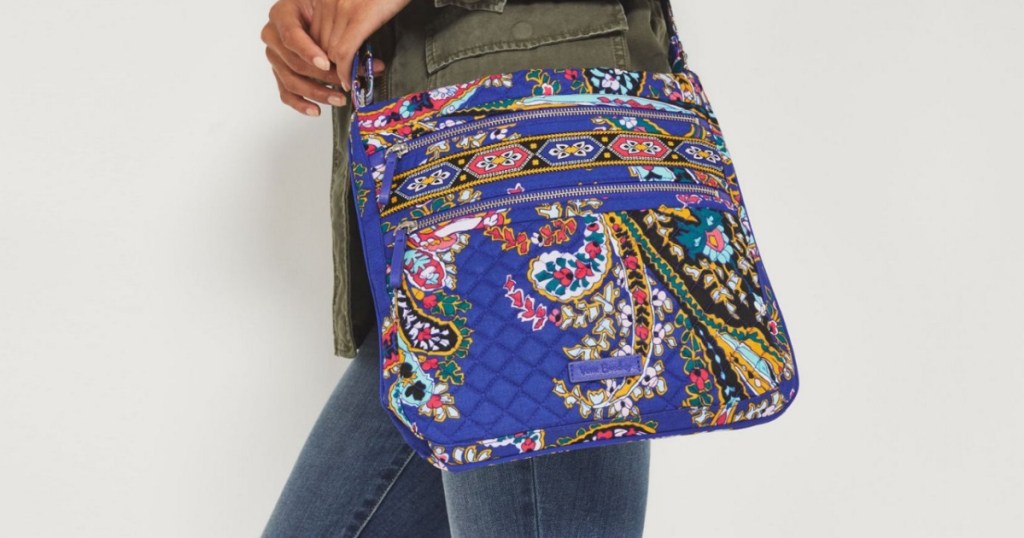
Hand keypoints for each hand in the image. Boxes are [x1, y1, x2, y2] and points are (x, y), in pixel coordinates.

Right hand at [261, 0, 348, 115]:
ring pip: (292, 80)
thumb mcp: (327, 6)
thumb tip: (356, 49)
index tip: (326, 63)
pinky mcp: (280, 73)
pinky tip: (316, 110)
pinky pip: (286, 93)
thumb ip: (336, 24)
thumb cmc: (324, 8)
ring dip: (317, 92)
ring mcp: (275, 56)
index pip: (291, 36)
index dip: (308, 52)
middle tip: (346, 81)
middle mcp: (273, 36)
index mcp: (282, 15)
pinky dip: (301, 104)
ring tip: (339, 98)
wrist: (316, 13)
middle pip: (294, 62)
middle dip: (323, 75)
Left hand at [312, 0, 409, 88]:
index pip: (314, 34)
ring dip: (340, 70)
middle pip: (320, 44)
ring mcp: (341, 9)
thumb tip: (343, 44)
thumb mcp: (358, 2)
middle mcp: (328, 1)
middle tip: (342, 79)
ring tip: (350, 79)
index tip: (332, 67)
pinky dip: (345, 71)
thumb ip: (345, 16)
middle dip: (330, 65)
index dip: (322, 55)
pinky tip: (349, 80)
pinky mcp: (358, 17)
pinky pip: (344, 52)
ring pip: (331, 51)